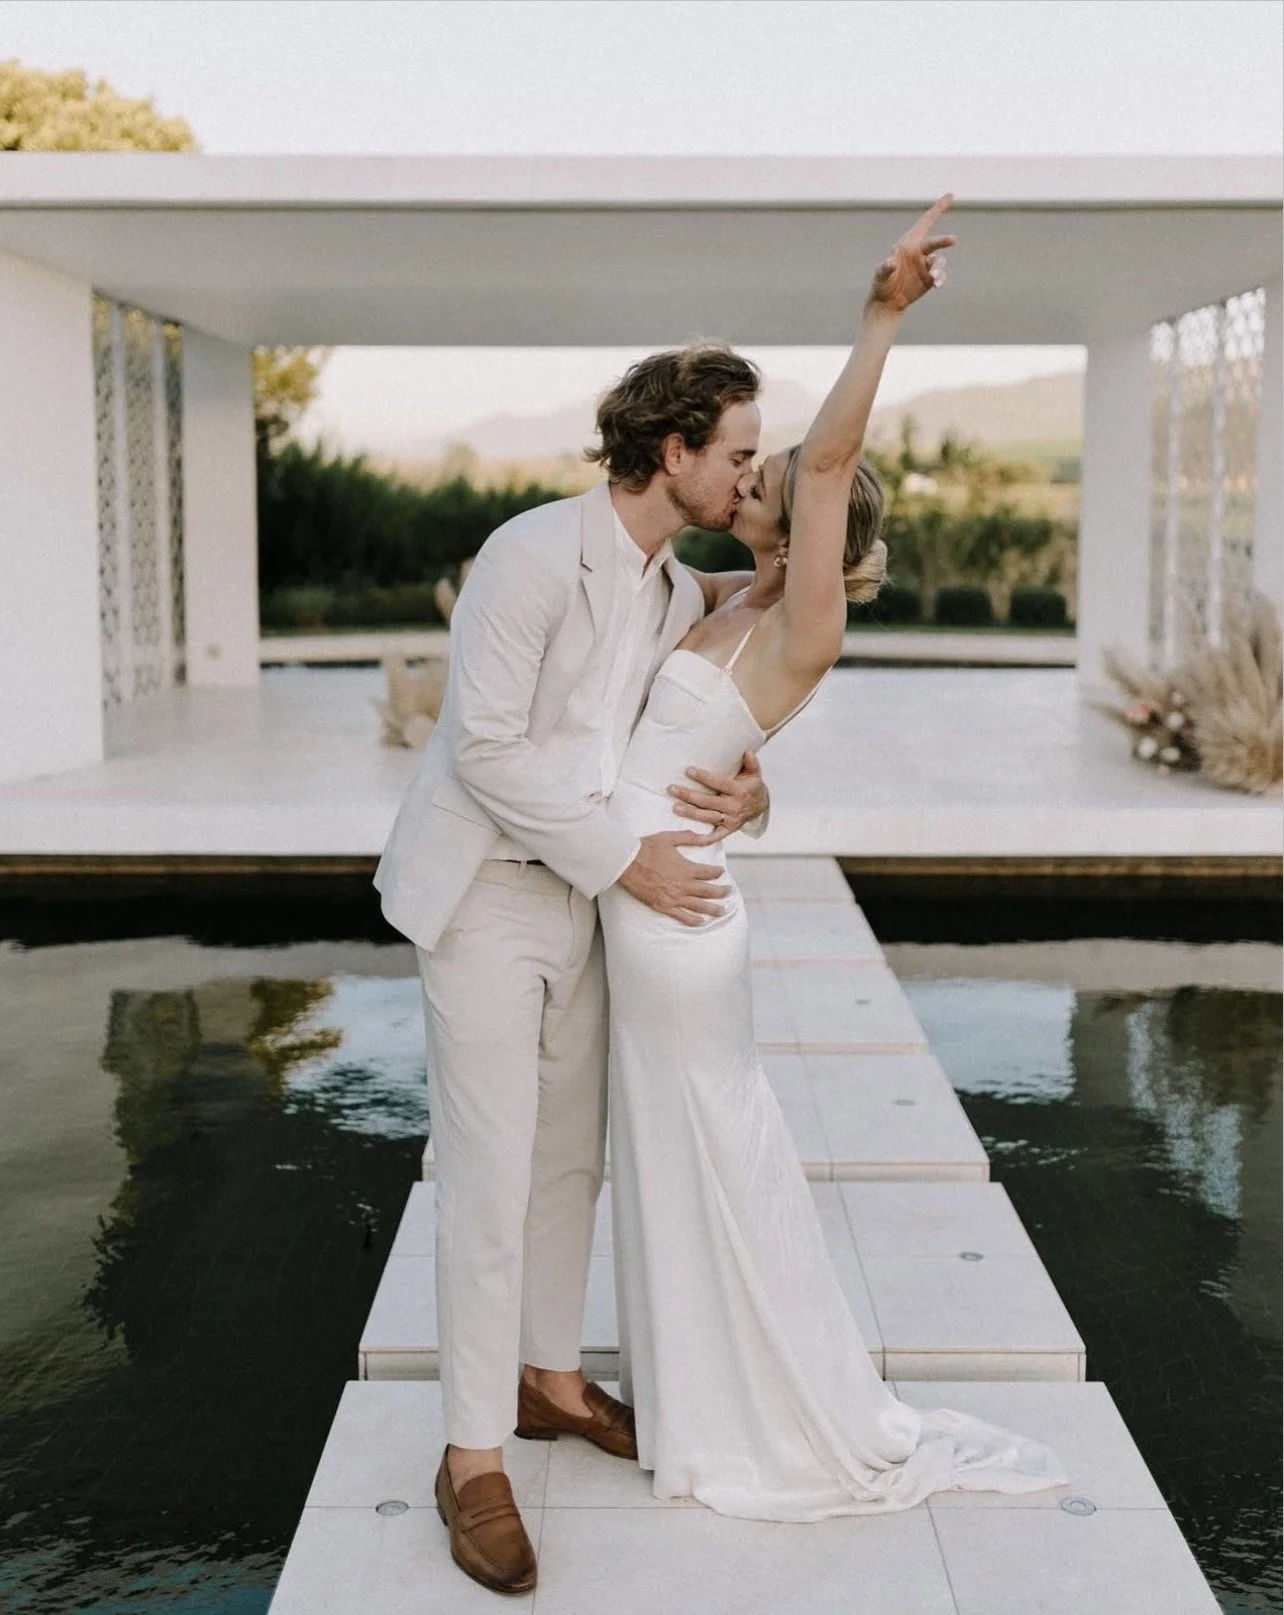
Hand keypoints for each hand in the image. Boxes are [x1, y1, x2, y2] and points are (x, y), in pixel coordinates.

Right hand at [617, 830, 731, 925]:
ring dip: (713, 909)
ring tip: (722, 911)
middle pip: (708, 891)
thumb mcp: (669, 837)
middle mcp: (683, 885)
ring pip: (699, 906)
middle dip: (721, 892)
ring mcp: (674, 898)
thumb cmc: (646, 848)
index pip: (709, 872)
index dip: (718, 872)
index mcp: (686, 868)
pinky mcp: (663, 906)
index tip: (721, 872)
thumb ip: (689, 838)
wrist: (626, 863)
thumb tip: (707, 837)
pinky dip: (693, 920)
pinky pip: (682, 916)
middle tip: (728, 892)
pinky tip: (701, 922)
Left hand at [667, 751, 766, 840]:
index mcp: (739, 791)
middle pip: (708, 801)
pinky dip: (704, 839)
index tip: (688, 771)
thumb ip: (751, 763)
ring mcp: (731, 819)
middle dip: (689, 795)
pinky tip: (690, 837)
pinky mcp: (728, 830)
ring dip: (690, 813)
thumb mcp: (754, 774)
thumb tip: (747, 752)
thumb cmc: (751, 786)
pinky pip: (716, 836)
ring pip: (707, 817)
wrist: (760, 806)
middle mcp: (734, 806)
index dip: (704, 777)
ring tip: (675, 807)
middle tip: (672, 789)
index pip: (719, 783)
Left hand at [868, 193, 956, 314]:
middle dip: (943, 240)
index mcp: (909, 243)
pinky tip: (936, 284)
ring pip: (939, 261)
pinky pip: (940, 275)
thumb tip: (890, 262)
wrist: (887, 302)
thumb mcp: (881, 275)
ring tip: (934, 278)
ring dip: (938, 268)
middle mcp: (919, 251)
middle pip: (935, 242)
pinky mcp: (930, 277)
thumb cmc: (882, 284)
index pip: (926, 222)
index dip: (938, 208)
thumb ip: (885, 268)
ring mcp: (926, 264)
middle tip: (953, 240)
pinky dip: (941, 278)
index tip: (951, 195)